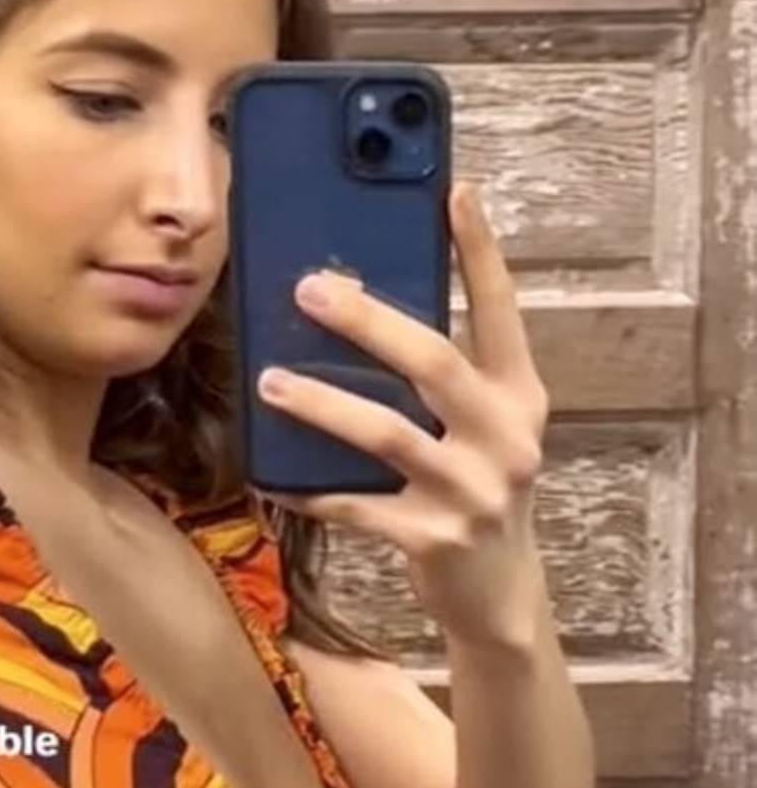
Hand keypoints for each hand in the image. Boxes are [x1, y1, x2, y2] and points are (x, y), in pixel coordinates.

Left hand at [257, 182, 549, 648]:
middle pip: (434, 362)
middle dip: (369, 321)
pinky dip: (308, 488)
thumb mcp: (482, 428)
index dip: (480, 251)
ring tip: (270, 380)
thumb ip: (446, 378)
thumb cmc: (475, 491)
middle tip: (309, 289)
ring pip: (387, 434)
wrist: (499, 597)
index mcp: (520, 397)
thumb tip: (366, 308)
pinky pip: (356, 506)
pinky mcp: (433, 540)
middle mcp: (505, 439)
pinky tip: (268, 474)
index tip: (455, 190)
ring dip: (322, 404)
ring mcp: (472, 493)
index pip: (502, 311)